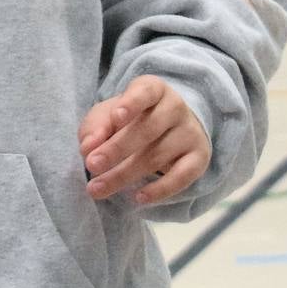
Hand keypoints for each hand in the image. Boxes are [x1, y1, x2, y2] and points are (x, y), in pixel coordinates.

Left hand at [77, 75, 209, 205]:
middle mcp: (175, 107)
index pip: (145, 92)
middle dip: (116, 149)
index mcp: (153, 89)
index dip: (131, 103)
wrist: (169, 128)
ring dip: (124, 175)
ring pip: (157, 156)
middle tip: (91, 165)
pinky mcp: (199, 158)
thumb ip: (95, 127)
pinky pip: (181, 177)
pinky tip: (138, 198)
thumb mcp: (108, 116)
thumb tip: (88, 148)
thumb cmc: (131, 119)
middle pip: (147, 129)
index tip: (116, 117)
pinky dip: (160, 190)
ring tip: (97, 188)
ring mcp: (190, 133)